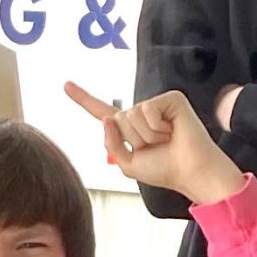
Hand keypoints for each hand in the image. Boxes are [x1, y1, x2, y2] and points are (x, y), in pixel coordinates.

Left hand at [64, 82, 244, 205]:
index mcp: (129, 129)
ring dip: (147, 136)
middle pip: (117, 120)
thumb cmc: (164, 169)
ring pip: (131, 116)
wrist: (190, 171)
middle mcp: (141, 114)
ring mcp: (156, 104)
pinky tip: (172, 132)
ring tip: (166, 140)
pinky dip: (157, 128)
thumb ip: (112, 144)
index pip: (102, 111)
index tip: (66, 84)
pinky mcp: (170, 99)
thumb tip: (108, 119)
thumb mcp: (128, 164)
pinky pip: (147, 111)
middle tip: (157, 147)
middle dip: (133, 139)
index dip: (83, 99)